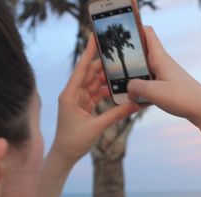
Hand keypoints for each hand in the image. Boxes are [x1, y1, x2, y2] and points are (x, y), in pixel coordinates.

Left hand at [50, 35, 140, 165]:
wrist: (64, 155)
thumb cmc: (73, 141)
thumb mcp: (97, 126)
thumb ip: (117, 114)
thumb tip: (136, 104)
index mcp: (70, 94)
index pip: (81, 68)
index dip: (89, 52)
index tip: (95, 37)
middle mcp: (73, 94)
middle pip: (89, 73)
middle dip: (102, 63)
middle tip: (117, 52)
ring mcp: (78, 100)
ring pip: (94, 83)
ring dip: (106, 78)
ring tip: (121, 69)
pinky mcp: (83, 107)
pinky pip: (96, 94)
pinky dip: (106, 91)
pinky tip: (117, 87)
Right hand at [127, 27, 200, 126]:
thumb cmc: (182, 98)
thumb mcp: (153, 92)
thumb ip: (135, 87)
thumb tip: (128, 89)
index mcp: (159, 58)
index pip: (146, 32)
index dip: (133, 29)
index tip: (119, 35)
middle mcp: (161, 63)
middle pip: (140, 54)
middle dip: (125, 59)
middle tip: (110, 68)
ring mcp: (164, 75)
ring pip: (142, 72)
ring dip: (131, 79)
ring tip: (118, 88)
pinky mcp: (167, 87)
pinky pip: (148, 86)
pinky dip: (140, 92)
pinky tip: (135, 103)